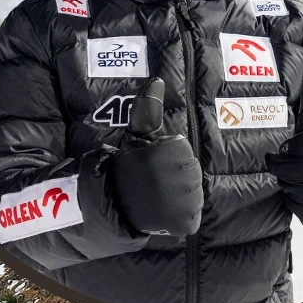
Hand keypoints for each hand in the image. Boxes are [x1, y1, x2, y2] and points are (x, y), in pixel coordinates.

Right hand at [109, 77, 203, 236]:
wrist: (110, 203)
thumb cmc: (126, 167)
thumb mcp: (135, 137)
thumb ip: (147, 110)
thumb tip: (157, 81)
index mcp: (170, 151)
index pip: (183, 153)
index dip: (167, 158)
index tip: (149, 164)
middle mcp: (179, 176)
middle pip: (191, 174)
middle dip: (174, 177)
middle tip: (152, 181)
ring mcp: (183, 202)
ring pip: (192, 195)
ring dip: (177, 197)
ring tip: (156, 196)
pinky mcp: (185, 222)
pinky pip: (191, 218)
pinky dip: (179, 218)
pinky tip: (162, 213)